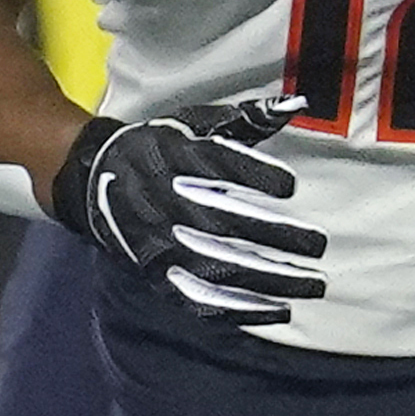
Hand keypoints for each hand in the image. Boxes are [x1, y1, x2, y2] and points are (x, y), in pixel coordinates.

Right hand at [50, 96, 327, 326]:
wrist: (96, 179)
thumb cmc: (162, 146)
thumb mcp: (196, 123)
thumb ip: (248, 118)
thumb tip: (296, 103)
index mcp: (175, 158)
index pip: (216, 167)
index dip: (253, 176)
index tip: (291, 186)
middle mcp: (166, 202)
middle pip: (222, 223)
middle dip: (274, 236)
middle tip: (318, 246)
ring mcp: (159, 244)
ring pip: (216, 268)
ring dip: (267, 280)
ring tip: (312, 285)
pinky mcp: (157, 275)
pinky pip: (199, 299)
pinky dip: (239, 310)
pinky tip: (278, 311)